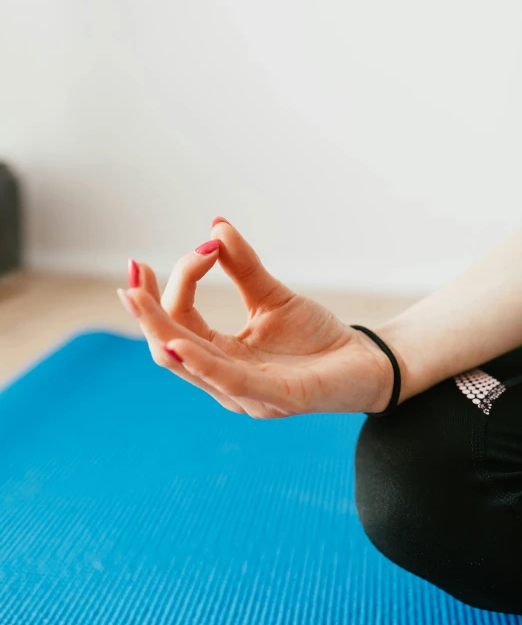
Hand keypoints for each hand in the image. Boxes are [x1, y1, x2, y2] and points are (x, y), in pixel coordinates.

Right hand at [117, 218, 393, 417]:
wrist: (366, 362)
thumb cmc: (316, 337)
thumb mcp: (273, 296)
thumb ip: (244, 267)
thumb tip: (215, 225)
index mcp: (221, 355)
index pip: (180, 322)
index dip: (178, 284)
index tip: (202, 246)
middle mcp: (225, 378)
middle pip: (168, 346)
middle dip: (146, 310)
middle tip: (132, 273)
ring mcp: (248, 394)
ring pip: (189, 365)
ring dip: (160, 329)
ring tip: (138, 297)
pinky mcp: (279, 398)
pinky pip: (230, 383)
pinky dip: (201, 362)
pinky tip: (180, 340)